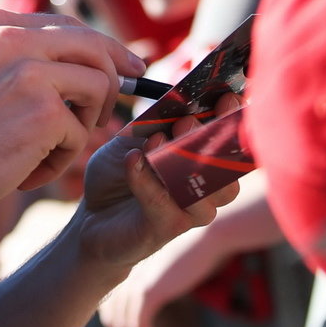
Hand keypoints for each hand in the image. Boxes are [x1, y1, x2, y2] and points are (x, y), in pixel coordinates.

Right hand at [0, 11, 142, 226]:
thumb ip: (26, 59)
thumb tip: (98, 58)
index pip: (67, 25)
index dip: (104, 46)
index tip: (127, 64)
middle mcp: (11, 36)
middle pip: (94, 45)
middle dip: (115, 75)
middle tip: (123, 99)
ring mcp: (30, 70)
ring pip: (99, 85)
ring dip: (84, 124)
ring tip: (47, 150)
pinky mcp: (44, 110)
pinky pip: (81, 132)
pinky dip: (61, 159)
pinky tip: (26, 171)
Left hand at [74, 95, 241, 274]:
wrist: (90, 215)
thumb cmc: (121, 170)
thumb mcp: (137, 136)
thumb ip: (160, 122)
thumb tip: (179, 103)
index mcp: (207, 160)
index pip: (235, 143)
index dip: (235, 121)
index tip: (227, 98)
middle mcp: (208, 189)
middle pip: (229, 169)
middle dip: (211, 140)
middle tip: (186, 121)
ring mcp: (190, 212)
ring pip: (205, 192)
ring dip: (180, 161)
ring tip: (156, 142)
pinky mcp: (165, 229)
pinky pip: (163, 203)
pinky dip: (146, 179)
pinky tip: (132, 160)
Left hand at [98, 230, 220, 326]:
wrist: (206, 238)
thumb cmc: (189, 252)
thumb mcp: (162, 270)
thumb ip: (150, 284)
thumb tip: (148, 305)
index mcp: (123, 269)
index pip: (108, 307)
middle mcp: (123, 276)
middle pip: (111, 319)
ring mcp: (134, 283)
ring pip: (123, 326)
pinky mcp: (149, 291)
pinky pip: (138, 326)